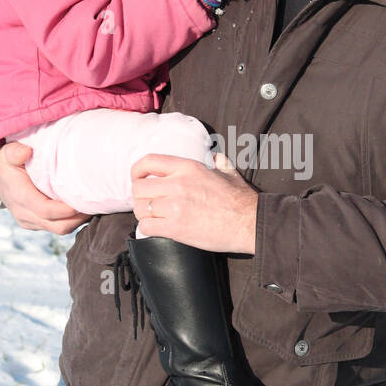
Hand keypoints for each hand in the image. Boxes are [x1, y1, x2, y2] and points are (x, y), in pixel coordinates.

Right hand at [0, 141, 89, 234]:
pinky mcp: (35, 223)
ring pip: (60, 229)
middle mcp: (24, 214)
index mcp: (20, 198)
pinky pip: (56, 227)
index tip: (84, 200)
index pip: (47, 211)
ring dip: (77, 220)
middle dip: (79, 218)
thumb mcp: (7, 153)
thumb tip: (25, 152)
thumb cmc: (6, 162)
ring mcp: (30, 221)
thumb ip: (14, 152)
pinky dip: (71, 221)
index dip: (67, 209)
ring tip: (92, 205)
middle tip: (96, 204)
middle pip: (58, 226)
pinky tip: (81, 208)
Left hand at [131, 151, 257, 252]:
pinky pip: (146, 227)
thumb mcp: (229, 172)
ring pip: (140, 208)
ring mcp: (175, 206)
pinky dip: (148, 228)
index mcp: (188, 167)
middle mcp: (178, 184)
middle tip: (148, 203)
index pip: (148, 161)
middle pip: (139, 188)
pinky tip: (158, 228)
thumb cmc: (241, 199)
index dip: (137, 170)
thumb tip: (216, 157)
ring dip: (143, 214)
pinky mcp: (175, 228)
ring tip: (153, 217)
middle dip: (140, 196)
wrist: (248, 223)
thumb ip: (218, 162)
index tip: (138, 178)